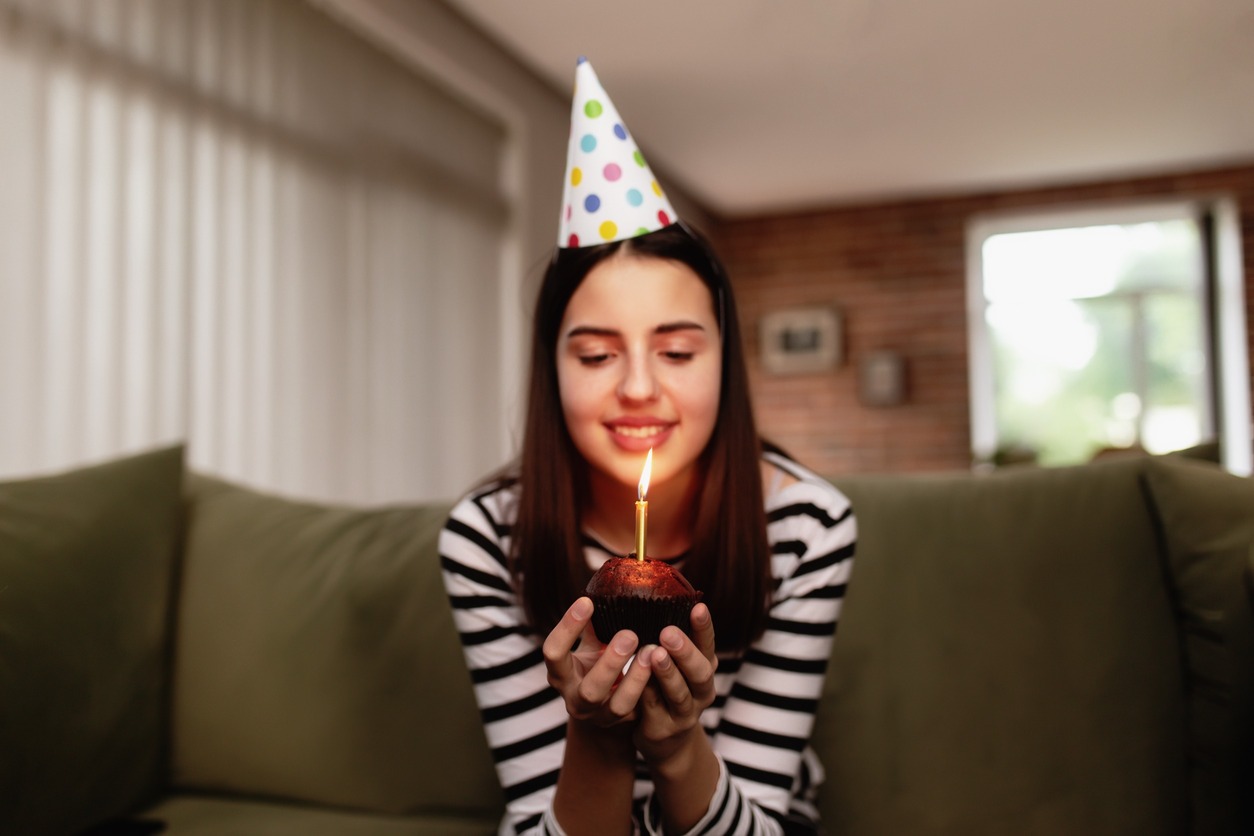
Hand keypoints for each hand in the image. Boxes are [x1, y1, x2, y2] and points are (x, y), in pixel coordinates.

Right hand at [542, 596, 652, 727]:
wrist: (601, 712)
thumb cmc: (594, 666)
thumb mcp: (588, 646)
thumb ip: (593, 624)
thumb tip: (606, 584)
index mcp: (560, 674)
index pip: (553, 653)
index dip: (567, 628)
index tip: (586, 602)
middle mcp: (576, 699)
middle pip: (589, 689)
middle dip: (610, 663)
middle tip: (630, 634)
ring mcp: (600, 716)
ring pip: (617, 705)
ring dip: (637, 678)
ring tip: (652, 652)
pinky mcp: (623, 723)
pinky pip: (639, 710)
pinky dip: (651, 687)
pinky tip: (663, 666)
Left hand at [633, 603, 717, 766]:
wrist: (667, 741)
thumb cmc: (668, 689)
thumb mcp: (678, 666)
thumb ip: (670, 640)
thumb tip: (653, 595)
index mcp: (704, 669)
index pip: (708, 645)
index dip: (704, 628)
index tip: (698, 607)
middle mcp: (701, 692)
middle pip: (700, 672)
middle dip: (685, 652)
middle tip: (669, 632)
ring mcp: (684, 714)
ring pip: (678, 694)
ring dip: (667, 673)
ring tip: (654, 654)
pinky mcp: (661, 730)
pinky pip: (652, 710)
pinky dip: (645, 693)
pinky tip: (636, 680)